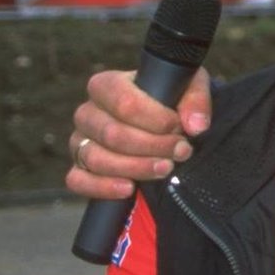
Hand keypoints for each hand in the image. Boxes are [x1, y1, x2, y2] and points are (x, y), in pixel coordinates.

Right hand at [64, 67, 212, 200]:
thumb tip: (195, 125)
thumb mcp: (189, 87)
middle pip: (112, 134)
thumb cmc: (171, 99)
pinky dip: (102, 187)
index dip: (155, 119)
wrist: (164, 123)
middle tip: (181, 151)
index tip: (178, 127)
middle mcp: (87, 112)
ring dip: (136, 167)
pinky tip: (129, 188)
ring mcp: (80, 141)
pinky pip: (78, 180)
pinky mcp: (79, 167)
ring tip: (166, 168)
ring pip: (97, 158)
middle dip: (152, 146)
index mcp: (106, 86)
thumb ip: (196, 99)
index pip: (124, 103)